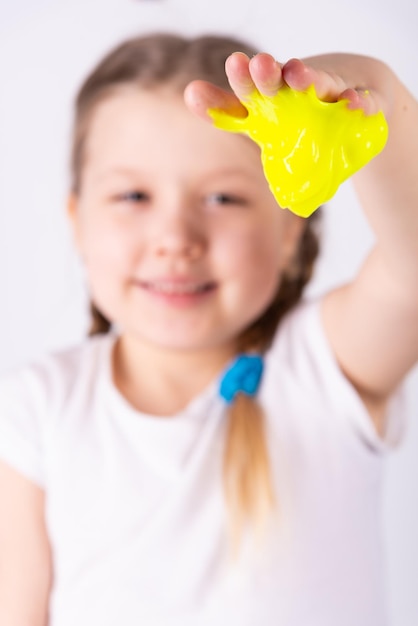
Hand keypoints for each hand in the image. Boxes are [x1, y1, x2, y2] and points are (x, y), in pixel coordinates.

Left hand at [184, 52, 383, 121]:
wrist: (353, 97)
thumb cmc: (299, 107)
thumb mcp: (263, 116)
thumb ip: (228, 110)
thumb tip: (188, 93)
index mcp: (274, 95)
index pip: (248, 92)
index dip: (231, 88)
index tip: (199, 91)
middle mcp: (300, 88)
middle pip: (281, 81)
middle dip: (266, 75)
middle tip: (255, 64)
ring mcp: (334, 92)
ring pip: (322, 84)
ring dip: (310, 78)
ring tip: (296, 73)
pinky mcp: (365, 101)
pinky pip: (364, 102)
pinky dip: (359, 102)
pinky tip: (350, 104)